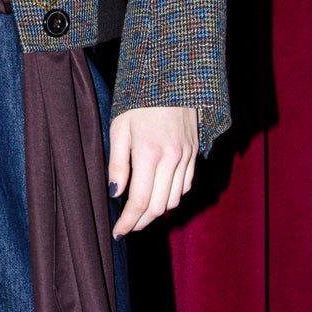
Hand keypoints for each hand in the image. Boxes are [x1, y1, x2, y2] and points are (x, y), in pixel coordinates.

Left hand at [106, 105, 202, 235]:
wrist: (172, 79)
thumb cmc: (139, 101)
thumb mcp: (120, 128)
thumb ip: (117, 163)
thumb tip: (116, 193)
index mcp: (149, 153)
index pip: (140, 200)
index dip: (129, 221)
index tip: (118, 232)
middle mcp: (172, 158)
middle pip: (159, 206)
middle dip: (141, 222)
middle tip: (127, 227)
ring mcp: (187, 156)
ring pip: (174, 200)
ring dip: (157, 212)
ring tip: (140, 214)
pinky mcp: (195, 153)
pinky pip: (186, 186)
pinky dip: (172, 197)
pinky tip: (159, 197)